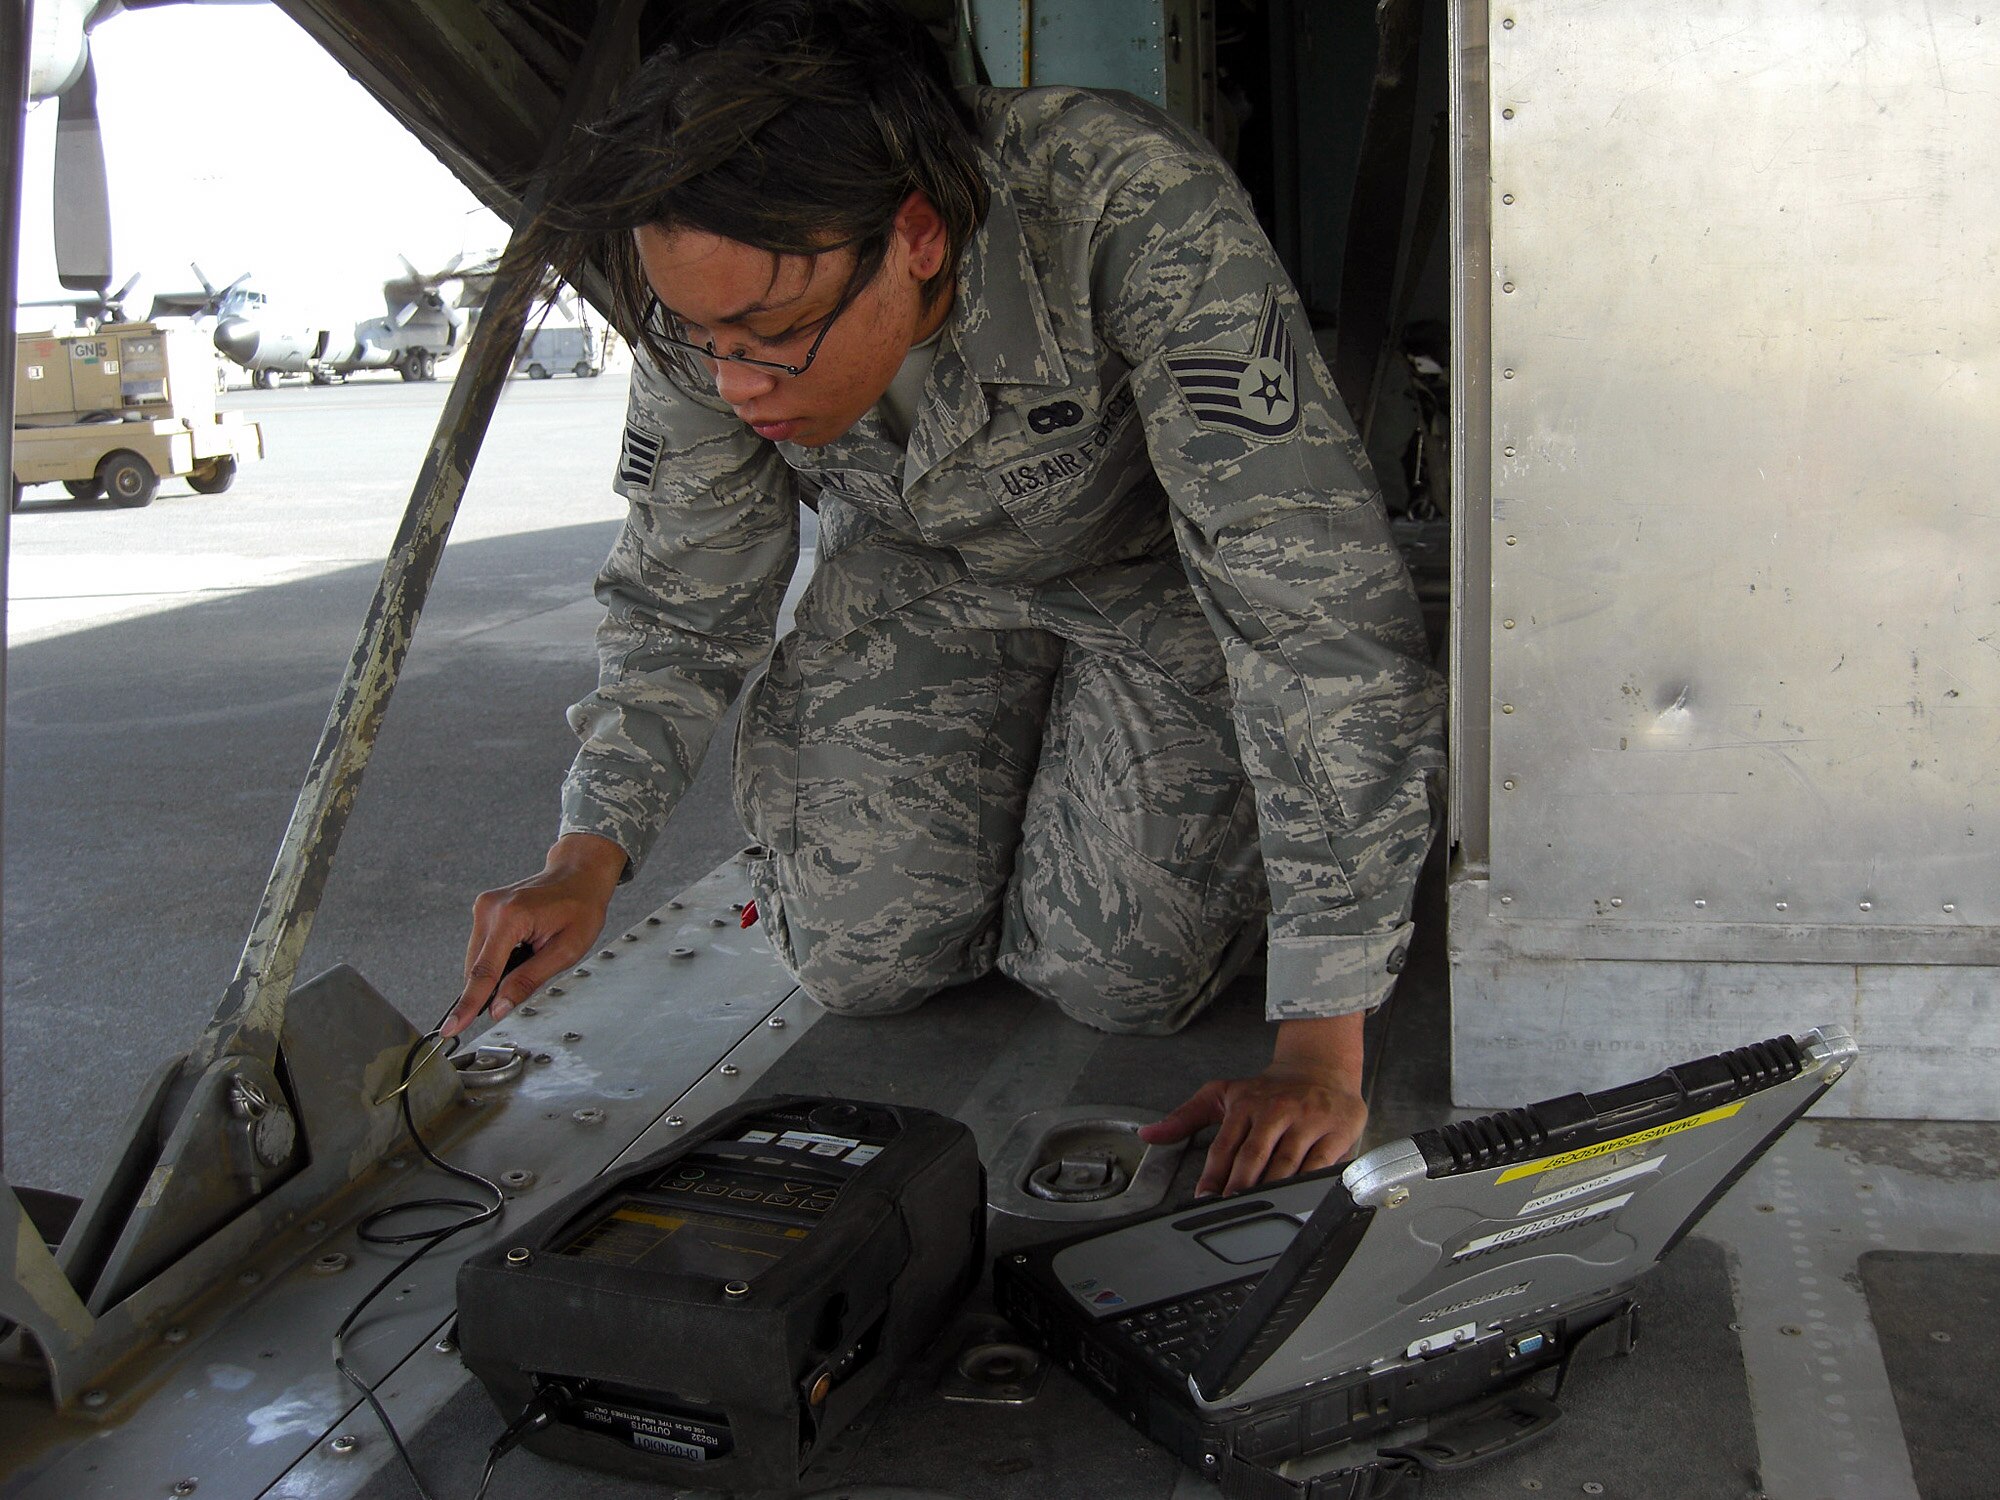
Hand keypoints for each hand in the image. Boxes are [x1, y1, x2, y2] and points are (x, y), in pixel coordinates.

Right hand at [443, 833, 626, 1036]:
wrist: (579, 875)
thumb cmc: (580, 907)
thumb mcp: (565, 951)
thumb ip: (529, 980)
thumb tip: (499, 1007)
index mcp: (510, 917)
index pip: (483, 973)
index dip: (468, 1005)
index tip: (452, 1027)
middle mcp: (489, 909)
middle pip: (476, 969)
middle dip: (495, 985)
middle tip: (532, 969)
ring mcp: (483, 907)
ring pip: (477, 960)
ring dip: (498, 970)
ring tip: (532, 951)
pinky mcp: (484, 909)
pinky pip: (483, 948)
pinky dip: (498, 957)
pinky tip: (523, 945)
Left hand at [1138, 1012, 1369, 1195]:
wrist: (1321, 1067)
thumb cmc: (1270, 1089)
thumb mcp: (1223, 1094)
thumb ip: (1185, 1117)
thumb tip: (1147, 1134)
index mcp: (1245, 1104)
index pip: (1225, 1146)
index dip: (1213, 1176)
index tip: (1205, 1199)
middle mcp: (1275, 1111)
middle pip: (1254, 1156)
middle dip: (1240, 1186)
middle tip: (1230, 1210)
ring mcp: (1307, 1121)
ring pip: (1285, 1163)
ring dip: (1271, 1189)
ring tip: (1258, 1209)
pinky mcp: (1335, 1131)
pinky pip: (1320, 1164)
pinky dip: (1308, 1183)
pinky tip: (1297, 1198)